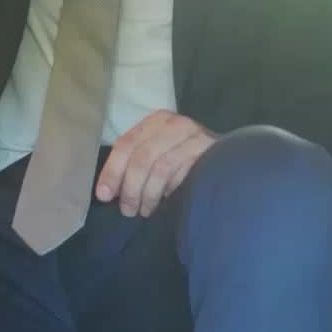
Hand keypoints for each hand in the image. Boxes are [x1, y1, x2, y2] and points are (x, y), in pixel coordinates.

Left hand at [96, 112, 216, 216]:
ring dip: (148, 194)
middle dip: (130, 187)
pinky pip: (182, 175)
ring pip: (160, 167)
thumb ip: (134, 162)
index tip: (104, 195)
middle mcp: (176, 124)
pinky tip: (165, 203)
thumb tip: (108, 190)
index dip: (112, 171)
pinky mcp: (208, 154)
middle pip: (142, 156)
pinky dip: (169, 192)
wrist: (228, 160)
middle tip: (127, 210)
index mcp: (157, 121)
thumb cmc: (185, 159)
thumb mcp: (157, 153)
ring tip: (144, 211)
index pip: (126, 143)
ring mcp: (195, 137)